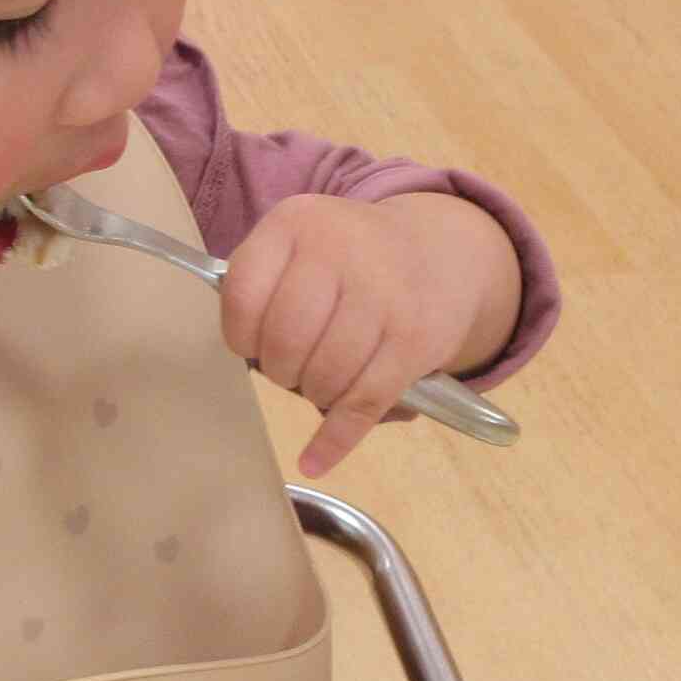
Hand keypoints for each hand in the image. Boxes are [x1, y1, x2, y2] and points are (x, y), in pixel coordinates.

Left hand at [218, 192, 521, 476]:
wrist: (441, 254)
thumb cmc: (351, 262)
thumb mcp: (303, 245)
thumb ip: (264, 285)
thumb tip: (245, 351)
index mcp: (298, 222)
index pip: (241, 296)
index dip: (240, 336)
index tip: (253, 342)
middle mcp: (340, 250)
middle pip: (283, 342)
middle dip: (280, 369)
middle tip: (294, 365)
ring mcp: (383, 294)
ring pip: (322, 377)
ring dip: (314, 394)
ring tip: (323, 380)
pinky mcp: (414, 340)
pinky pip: (361, 404)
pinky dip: (333, 441)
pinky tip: (313, 459)